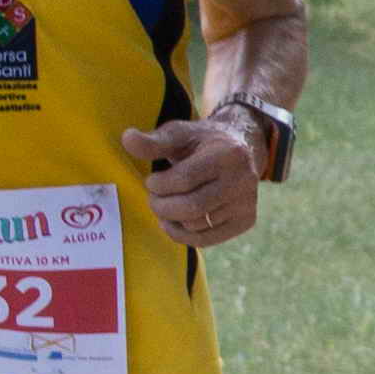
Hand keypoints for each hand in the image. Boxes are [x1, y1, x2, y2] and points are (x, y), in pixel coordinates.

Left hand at [123, 114, 263, 248]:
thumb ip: (154, 141)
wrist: (243, 149)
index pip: (185, 179)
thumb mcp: (180, 134)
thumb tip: (128, 139)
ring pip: (196, 226)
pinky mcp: (245, 221)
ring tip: (166, 205)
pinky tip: (174, 221)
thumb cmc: (203, 142)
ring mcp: (247, 203)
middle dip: (162, 206)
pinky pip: (206, 239)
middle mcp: (244, 180)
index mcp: (229, 154)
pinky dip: (182, 235)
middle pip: (191, 207)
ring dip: (171, 220)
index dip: (159, 184)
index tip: (152, 181)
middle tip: (153, 198)